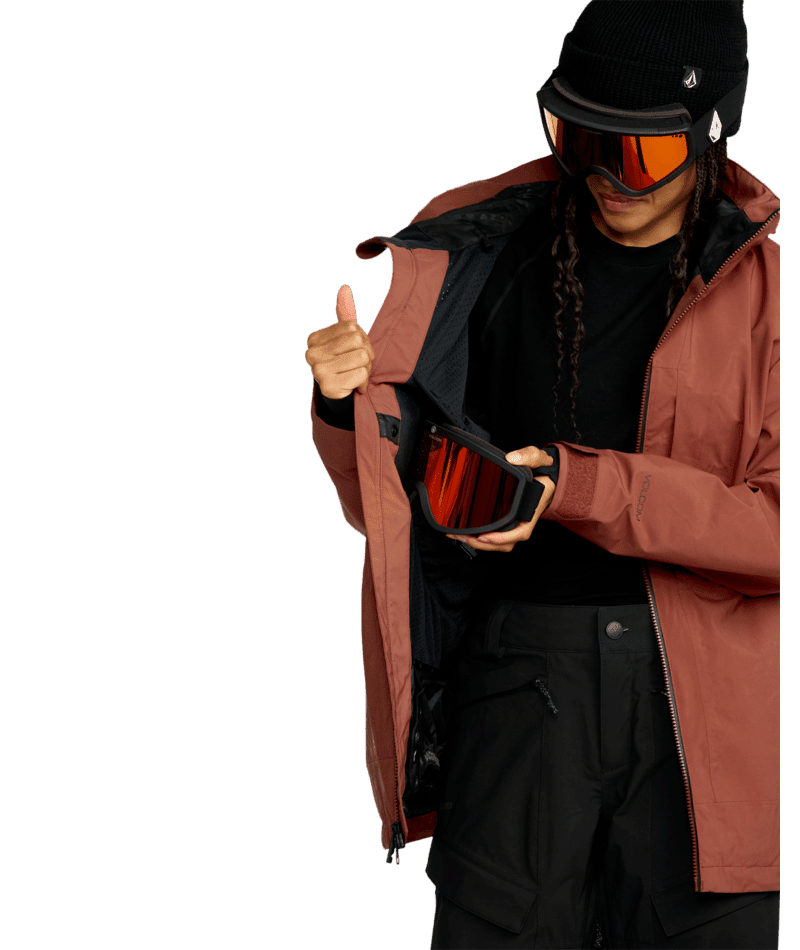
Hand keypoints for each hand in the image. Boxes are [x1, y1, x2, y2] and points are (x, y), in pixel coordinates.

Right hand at [305, 285, 374, 399]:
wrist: (340, 396)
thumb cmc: (344, 363)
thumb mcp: (345, 338)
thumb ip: (345, 314)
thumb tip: (345, 288)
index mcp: (314, 339)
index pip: (352, 327)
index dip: (362, 339)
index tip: (355, 351)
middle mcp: (311, 354)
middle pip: (358, 340)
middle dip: (366, 354)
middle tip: (358, 365)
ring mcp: (318, 371)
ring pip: (362, 357)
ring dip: (366, 369)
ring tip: (356, 375)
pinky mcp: (328, 387)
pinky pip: (361, 375)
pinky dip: (363, 381)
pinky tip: (354, 386)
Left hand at [447, 445, 555, 552]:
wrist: (548, 478)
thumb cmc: (543, 472)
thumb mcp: (539, 458)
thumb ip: (529, 455)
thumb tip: (512, 458)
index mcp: (532, 509)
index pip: (520, 531)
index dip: (502, 538)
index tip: (486, 536)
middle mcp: (525, 521)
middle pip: (506, 543)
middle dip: (484, 544)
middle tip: (464, 537)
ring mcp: (517, 524)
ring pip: (501, 544)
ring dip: (481, 544)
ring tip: (462, 537)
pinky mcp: (510, 524)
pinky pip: (498, 538)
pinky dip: (483, 539)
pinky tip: (469, 533)